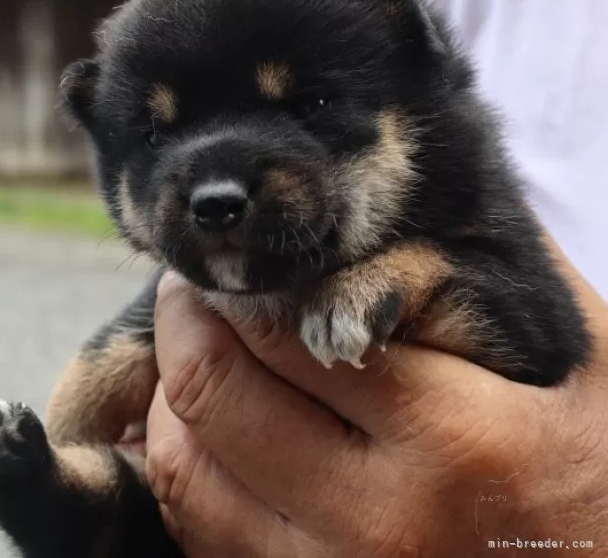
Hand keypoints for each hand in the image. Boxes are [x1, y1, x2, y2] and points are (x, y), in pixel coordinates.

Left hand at [146, 245, 607, 556]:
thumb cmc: (597, 455)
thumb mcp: (569, 347)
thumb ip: (462, 272)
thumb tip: (369, 212)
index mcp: (455, 437)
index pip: (289, 332)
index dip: (238, 285)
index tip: (229, 262)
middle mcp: (383, 525)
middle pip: (218, 399)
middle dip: (183, 326)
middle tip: (189, 292)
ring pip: (188, 473)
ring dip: (172, 395)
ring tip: (190, 353)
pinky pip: (202, 534)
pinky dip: (186, 467)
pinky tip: (209, 427)